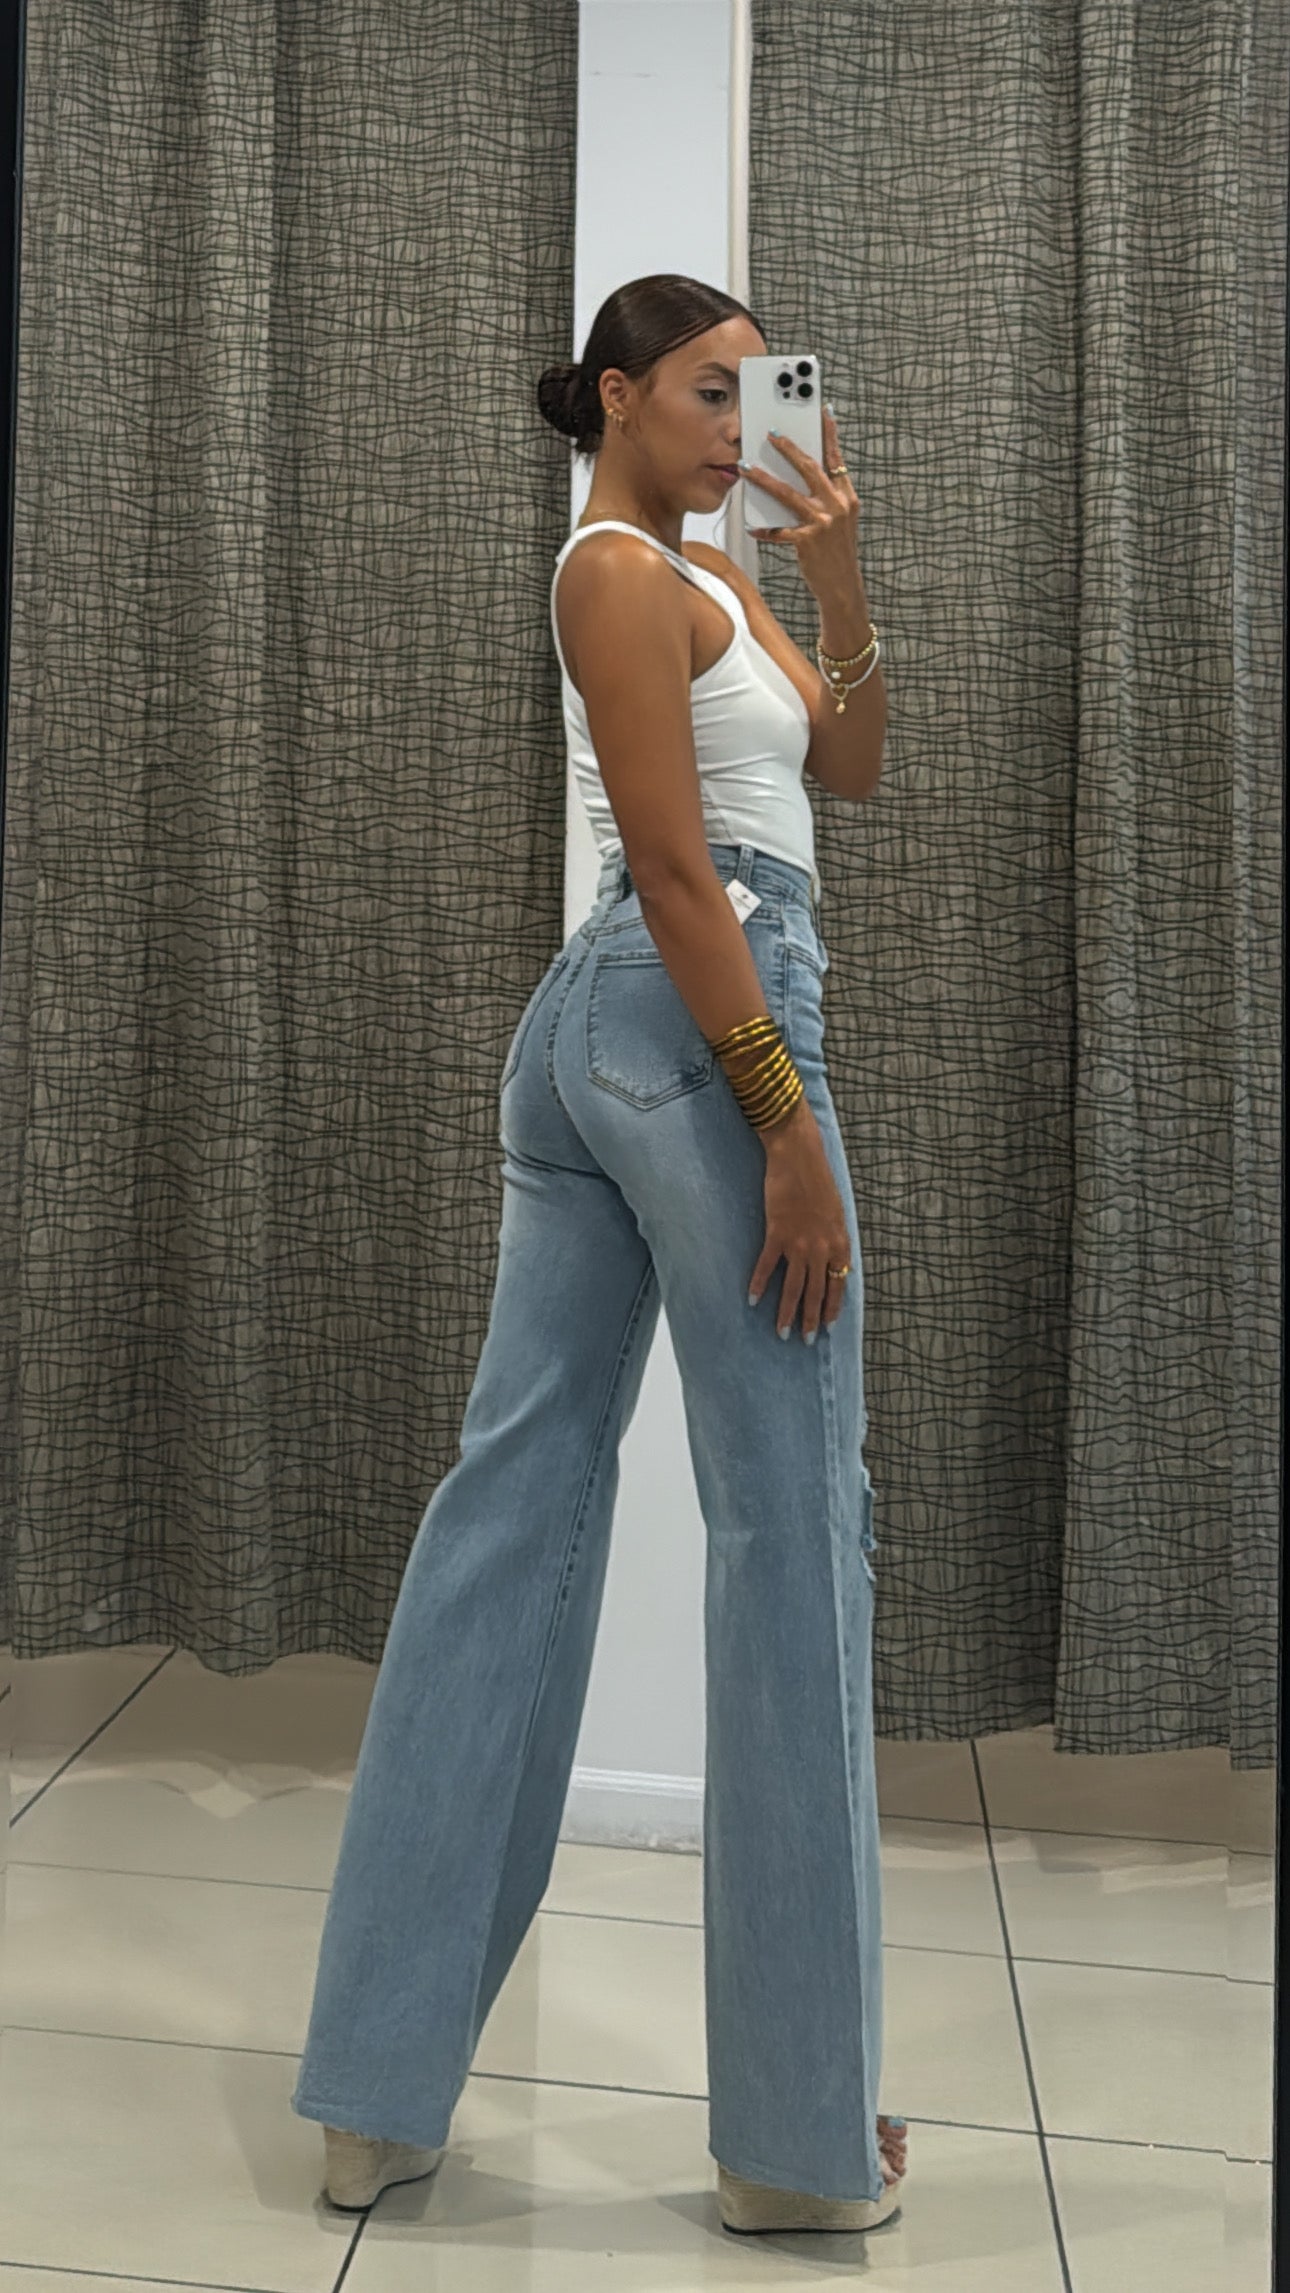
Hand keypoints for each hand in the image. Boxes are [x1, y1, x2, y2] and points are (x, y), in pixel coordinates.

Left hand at [739, 404, 860, 595]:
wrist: (842, 586)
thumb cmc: (836, 551)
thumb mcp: (840, 520)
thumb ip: (826, 497)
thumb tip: (800, 475)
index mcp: (846, 497)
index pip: (836, 459)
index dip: (829, 434)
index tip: (822, 411)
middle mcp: (837, 506)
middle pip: (810, 468)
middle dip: (789, 448)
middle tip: (771, 433)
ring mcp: (822, 523)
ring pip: (788, 494)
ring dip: (764, 479)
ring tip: (747, 468)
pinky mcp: (808, 541)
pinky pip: (779, 531)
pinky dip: (764, 529)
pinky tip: (752, 525)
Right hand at [746, 1097, 852, 1341]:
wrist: (799, 1155)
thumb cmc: (818, 1180)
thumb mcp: (836, 1212)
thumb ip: (833, 1238)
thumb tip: (831, 1259)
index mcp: (840, 1242)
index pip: (838, 1284)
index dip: (831, 1307)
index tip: (827, 1325)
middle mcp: (822, 1248)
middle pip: (816, 1292)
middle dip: (810, 1319)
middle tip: (804, 1340)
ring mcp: (799, 1242)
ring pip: (793, 1287)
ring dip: (786, 1312)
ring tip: (781, 1332)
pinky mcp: (777, 1233)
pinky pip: (767, 1266)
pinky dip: (758, 1284)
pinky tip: (751, 1299)